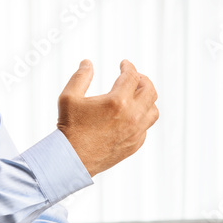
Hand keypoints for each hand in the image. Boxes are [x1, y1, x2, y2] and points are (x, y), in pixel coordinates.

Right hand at [57, 59, 158, 176]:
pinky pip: (145, 128)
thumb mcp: (69, 97)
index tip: (124, 64)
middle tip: (134, 77)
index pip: (132, 76)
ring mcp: (135, 132)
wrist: (72, 159)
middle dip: (142, 80)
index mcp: (117, 101)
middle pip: (149, 91)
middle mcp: (131, 116)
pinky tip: (130, 116)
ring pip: (153, 110)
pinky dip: (142, 118)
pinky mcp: (134, 145)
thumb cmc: (69, 129)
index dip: (128, 67)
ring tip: (136, 96)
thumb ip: (80, 77)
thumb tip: (87, 63)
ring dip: (146, 99)